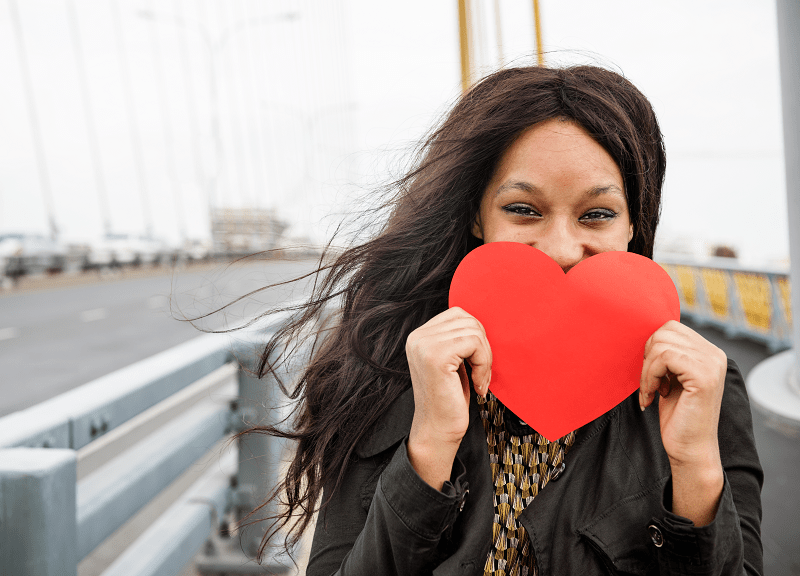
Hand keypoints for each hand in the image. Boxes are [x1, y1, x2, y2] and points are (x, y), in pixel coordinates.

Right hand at [405, 307, 490, 488]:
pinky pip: (474, 343)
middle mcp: (417, 336)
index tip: (475, 363)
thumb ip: (459, 339)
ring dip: (485, 357)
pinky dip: (484, 364)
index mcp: (419, 336)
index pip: (458, 314)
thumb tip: (482, 320)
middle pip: (468, 319)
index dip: (476, 337)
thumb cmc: (450, 400)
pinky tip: (478, 384)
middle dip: (483, 346)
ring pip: (474, 331)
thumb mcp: (453, 362)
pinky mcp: (435, 356)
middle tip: (481, 374)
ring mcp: (424, 345)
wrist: (438, 431)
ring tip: (479, 379)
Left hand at [640, 320, 726, 524]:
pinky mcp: (703, 376)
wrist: (690, 450)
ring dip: (647, 369)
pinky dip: (649, 376)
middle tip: (649, 382)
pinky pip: (664, 358)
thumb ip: (666, 354)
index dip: (651, 347)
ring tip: (651, 390)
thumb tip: (641, 331)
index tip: (650, 373)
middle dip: (647, 356)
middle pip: (664, 331)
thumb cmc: (677, 417)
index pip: (670, 327)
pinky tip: (653, 395)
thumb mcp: (670, 378)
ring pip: (661, 343)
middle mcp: (715, 354)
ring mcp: (712, 364)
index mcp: (708, 352)